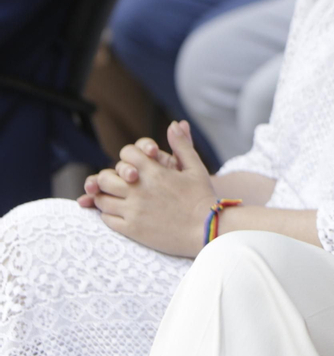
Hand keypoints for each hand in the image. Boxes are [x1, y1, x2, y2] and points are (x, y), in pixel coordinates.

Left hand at [84, 120, 218, 256]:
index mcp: (154, 172)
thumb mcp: (196, 168)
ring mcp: (134, 210)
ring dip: (106, 197)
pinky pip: (107, 219)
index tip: (135, 165)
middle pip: (105, 178)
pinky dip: (108, 215)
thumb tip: (174, 124)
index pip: (126, 155)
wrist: (208, 230)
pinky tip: (121, 213)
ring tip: (117, 198)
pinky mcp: (132, 228)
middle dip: (110, 178)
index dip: (128, 157)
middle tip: (120, 183)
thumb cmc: (203, 198)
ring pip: (102, 200)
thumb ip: (182, 145)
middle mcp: (139, 190)